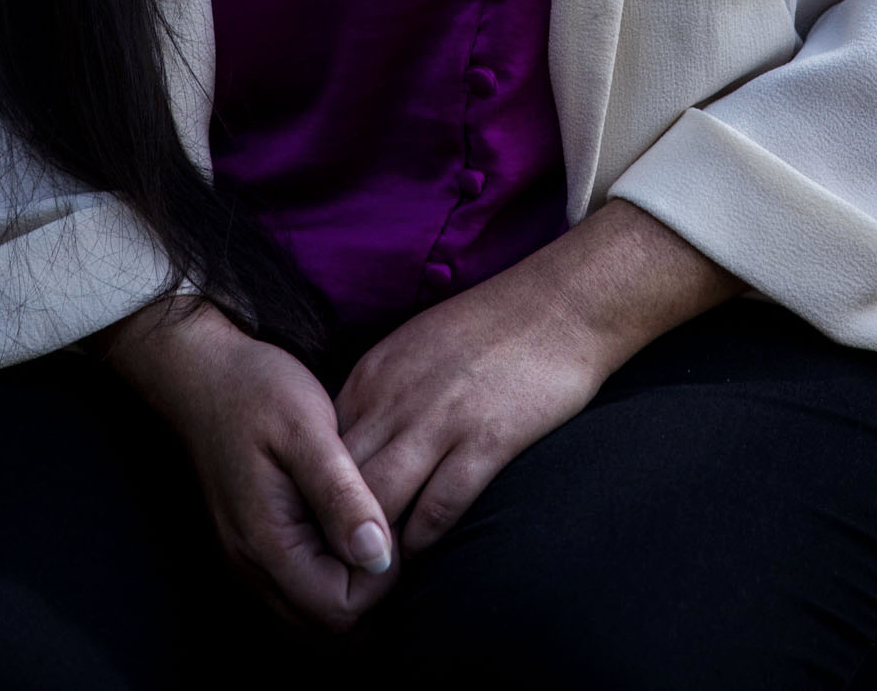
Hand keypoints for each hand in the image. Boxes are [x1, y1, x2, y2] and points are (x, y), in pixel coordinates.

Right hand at [106, 300, 394, 632]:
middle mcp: (250, 569)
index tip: (392, 518)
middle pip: (327, 631)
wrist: (201, 371)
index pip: (340, 611)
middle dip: (369, 593)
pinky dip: (329, 580)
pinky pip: (297, 596)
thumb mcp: (306, 427)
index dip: (380, 578)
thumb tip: (378, 556)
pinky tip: (344, 529)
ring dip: (351, 591)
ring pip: (312, 621)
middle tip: (385, 525)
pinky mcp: (251, 550)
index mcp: (264, 543)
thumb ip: (340, 493)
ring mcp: (246, 564)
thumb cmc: (256, 390)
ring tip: (368, 526)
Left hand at [334, 255, 605, 559]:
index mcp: (373, 376)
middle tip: (339, 565)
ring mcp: (440, 421)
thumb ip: (378, 397)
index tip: (321, 529)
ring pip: (379, 502)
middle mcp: (395, 399)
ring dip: (375, 545)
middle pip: (340, 483)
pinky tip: (422, 553)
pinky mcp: (486, 441)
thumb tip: (351, 451)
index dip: (317, 498)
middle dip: (335, 530)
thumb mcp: (413, 348)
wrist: (560, 303)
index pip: (319, 453)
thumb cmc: (489, 328)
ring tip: (376, 573)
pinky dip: (423, 539)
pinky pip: (438, 508)